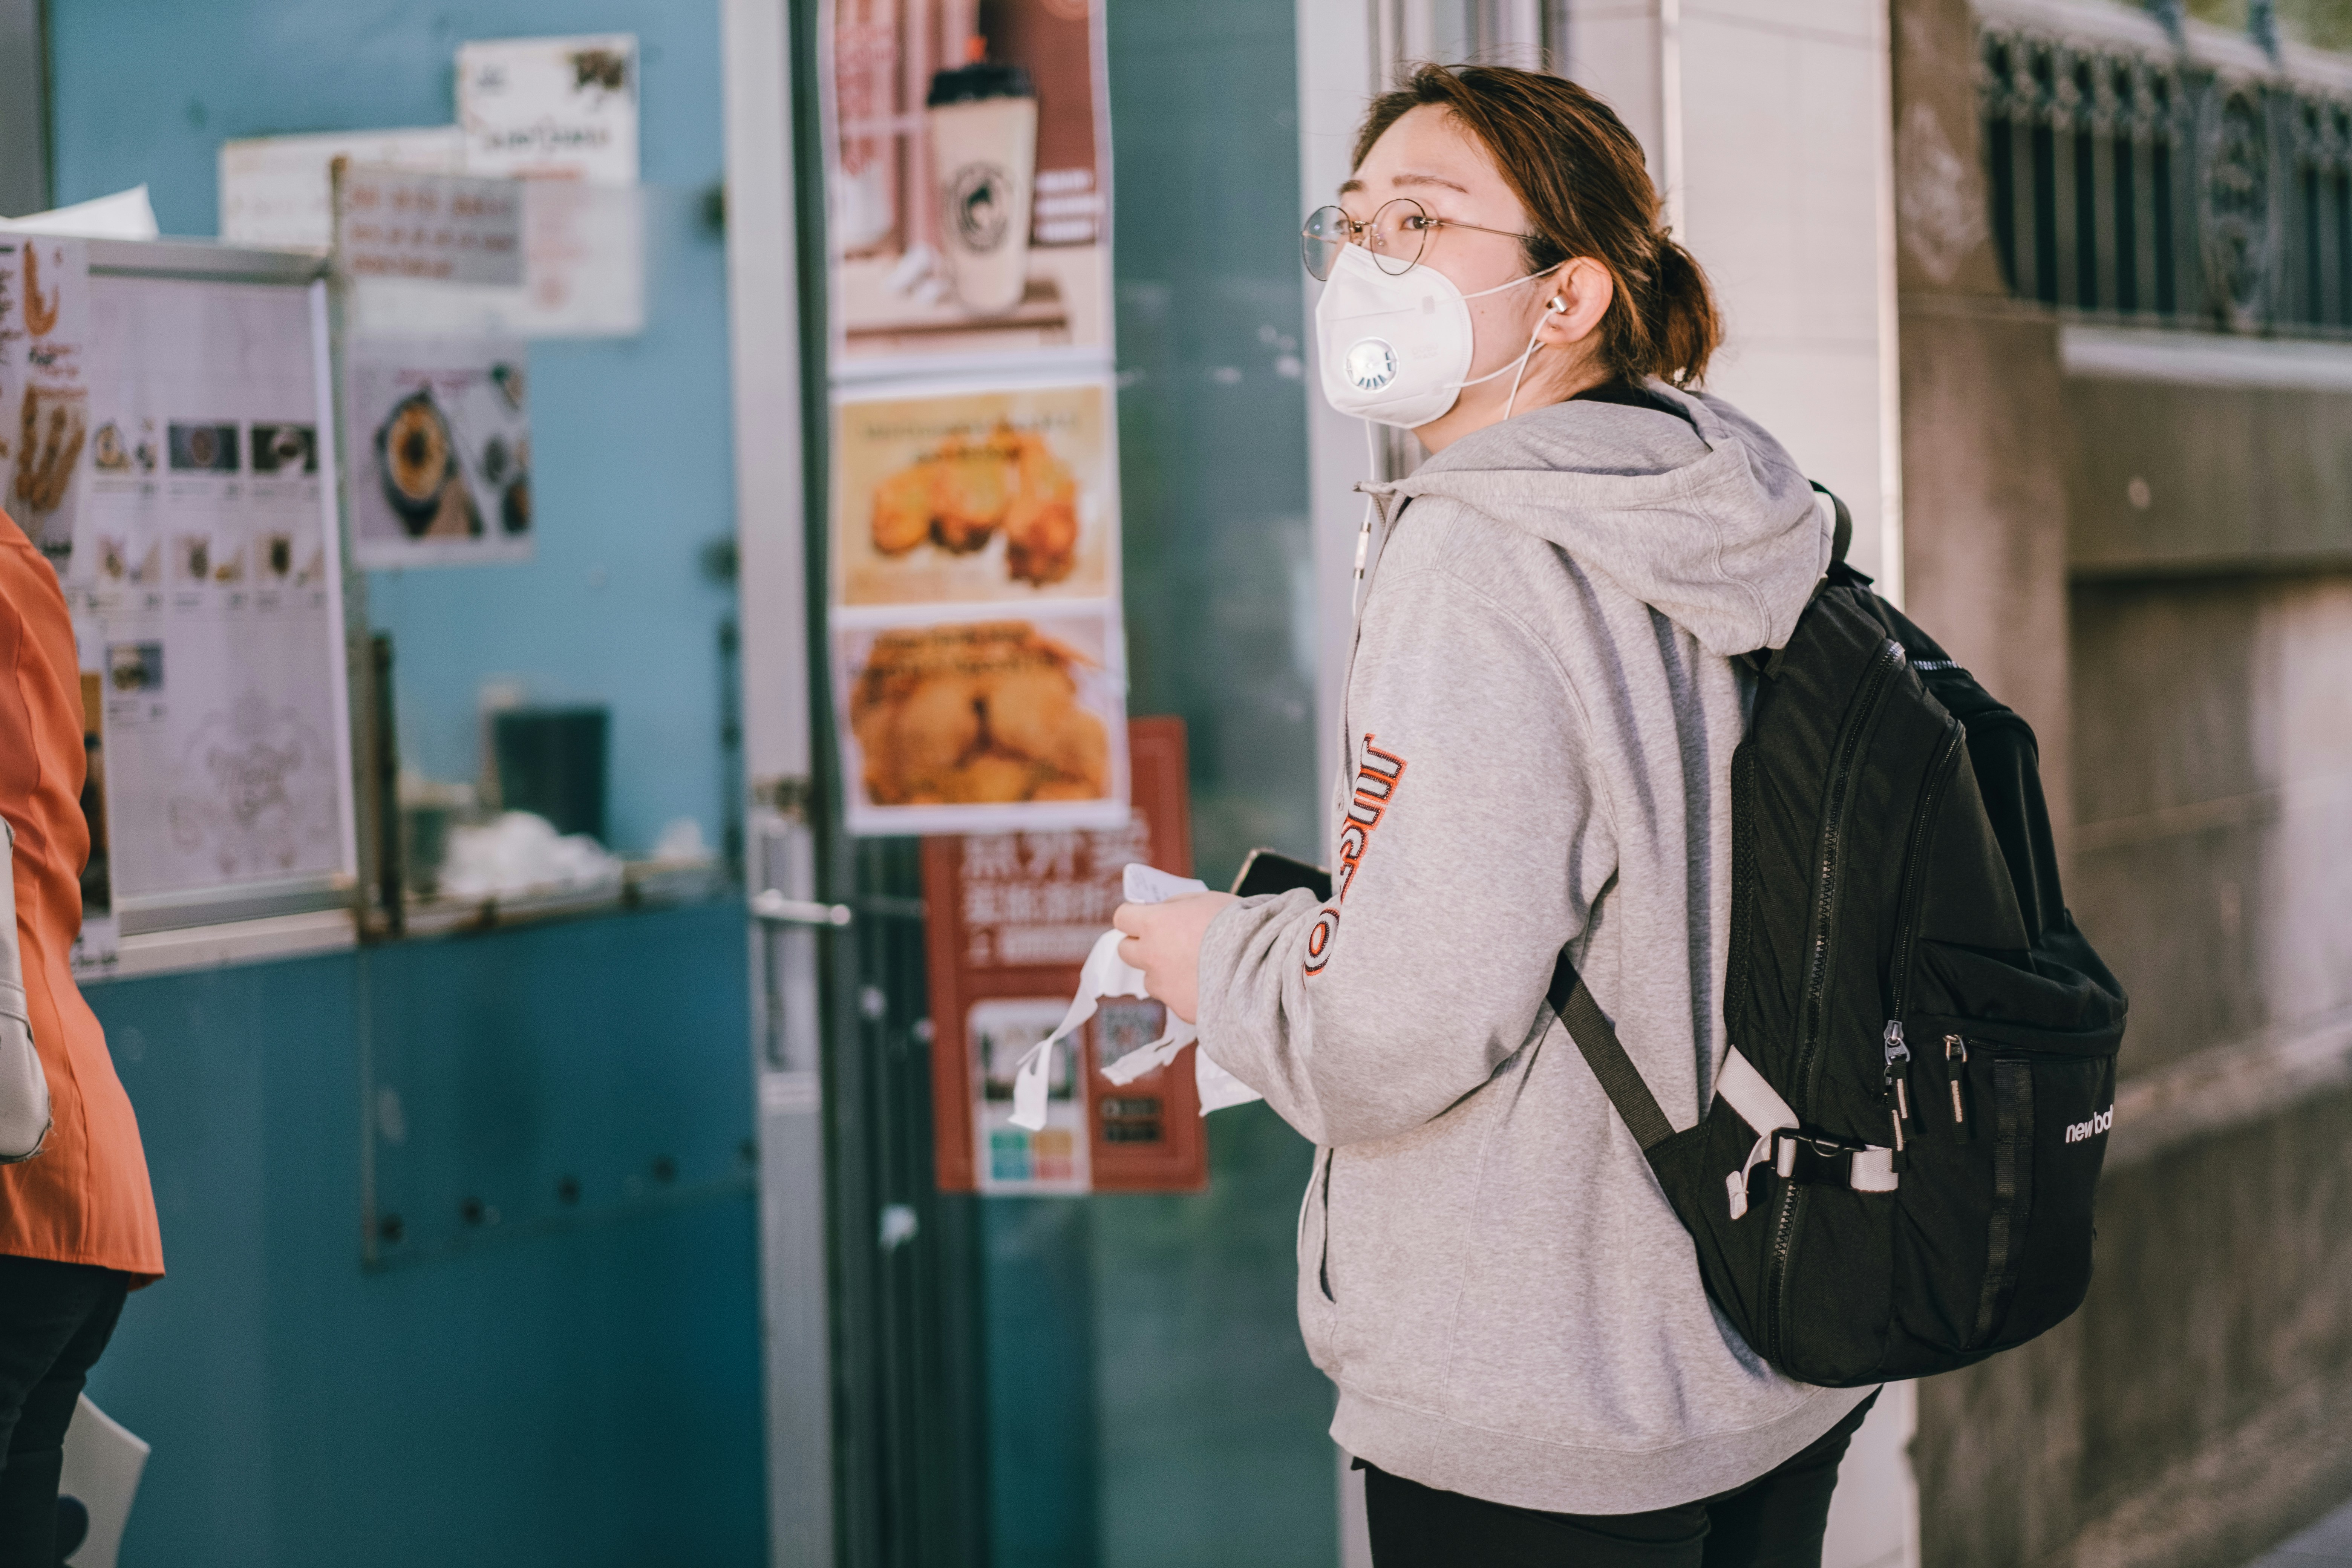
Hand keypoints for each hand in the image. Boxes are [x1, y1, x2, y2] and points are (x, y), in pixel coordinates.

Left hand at [1112, 892, 1236, 1025]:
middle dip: (1140, 946)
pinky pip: (1173, 998)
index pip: (1122, 917)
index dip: (1133, 917)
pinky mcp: (1179, 1008)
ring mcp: (1164, 986)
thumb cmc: (1239, 926)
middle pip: (1126, 951)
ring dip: (1163, 972)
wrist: (1263, 967)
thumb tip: (1163, 910)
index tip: (1145, 917)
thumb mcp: (1207, 900)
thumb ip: (1177, 905)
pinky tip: (1209, 985)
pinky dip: (1185, 992)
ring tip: (1194, 967)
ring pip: (1150, 978)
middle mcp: (1152, 957)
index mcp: (1155, 924)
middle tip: (1164, 942)